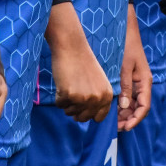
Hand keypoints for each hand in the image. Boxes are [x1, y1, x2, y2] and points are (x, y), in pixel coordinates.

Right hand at [47, 3, 114, 121]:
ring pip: (69, 112)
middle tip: (73, 92)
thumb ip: (98, 99)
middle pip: (82, 118)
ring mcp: (83, 98)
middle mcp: (97, 99)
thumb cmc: (83, 63)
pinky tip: (62, 82)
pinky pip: (59, 105)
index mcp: (107, 96)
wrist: (72, 47)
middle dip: (75, 109)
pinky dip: (58, 96)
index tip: (83, 103)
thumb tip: (93, 118)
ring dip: (66, 102)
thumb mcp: (99, 82)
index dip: (88, 113)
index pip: (98, 118)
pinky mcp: (69, 95)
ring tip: (69, 84)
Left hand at [117, 6, 152, 131]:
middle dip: (129, 119)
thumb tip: (124, 106)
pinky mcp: (129, 78)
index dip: (135, 119)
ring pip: (133, 103)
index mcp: (145, 81)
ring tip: (112, 121)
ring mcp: (136, 81)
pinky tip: (112, 108)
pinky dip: (122, 104)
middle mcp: (142, 84)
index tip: (125, 127)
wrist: (126, 29)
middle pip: (139, 107)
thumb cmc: (126, 46)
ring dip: (125, 113)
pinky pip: (128, 96)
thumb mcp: (125, 66)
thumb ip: (125, 86)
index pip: (144, 106)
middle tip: (115, 127)